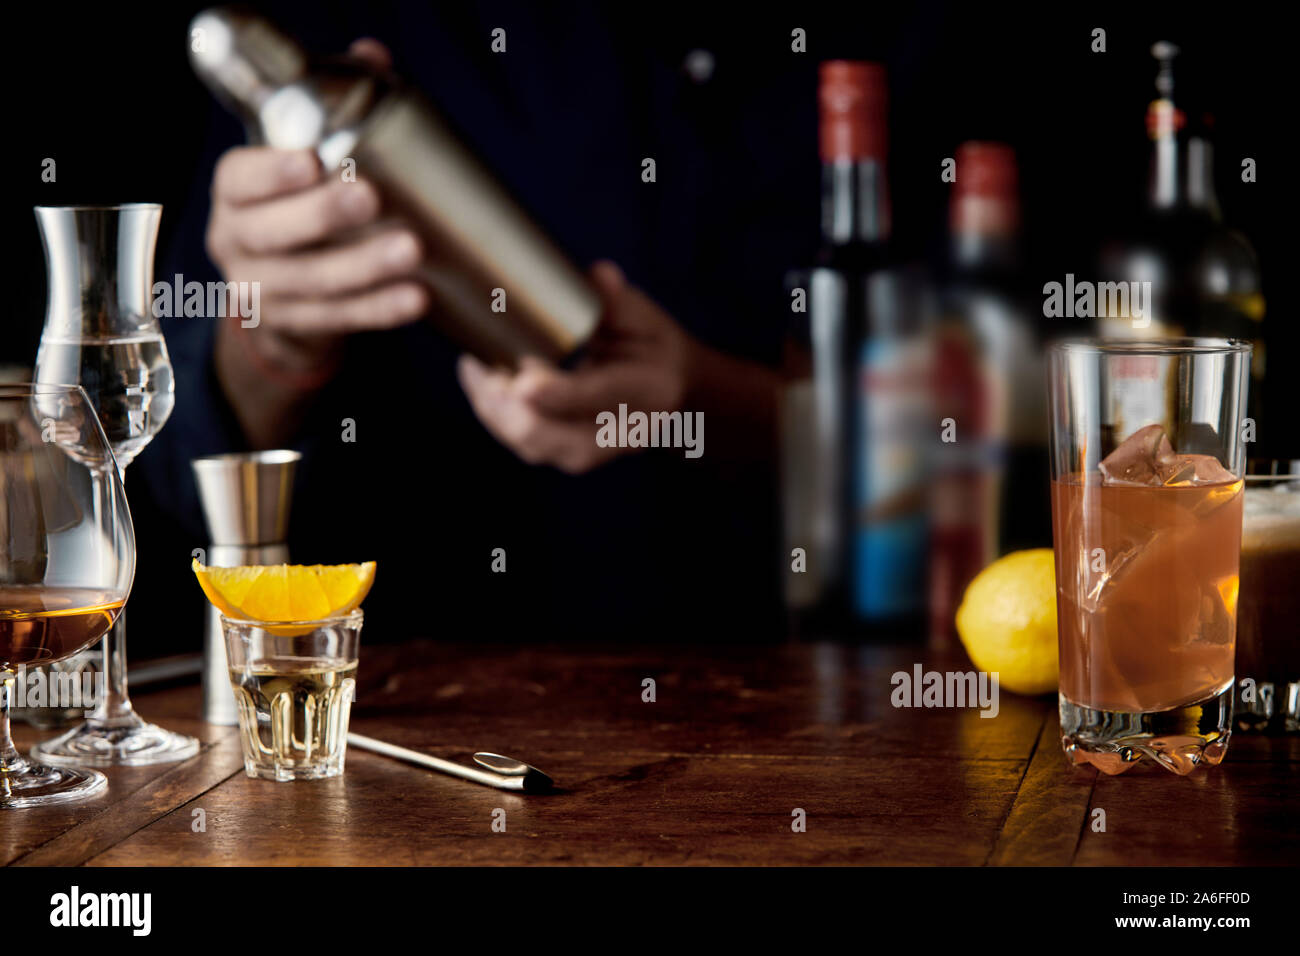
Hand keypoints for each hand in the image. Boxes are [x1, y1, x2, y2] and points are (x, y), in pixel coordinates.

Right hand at [207, 40, 428, 444]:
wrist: (285, 289)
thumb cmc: (301, 204)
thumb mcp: (308, 157)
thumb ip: (335, 107)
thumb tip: (373, 55)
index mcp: (235, 192)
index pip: (239, 179)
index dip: (270, 172)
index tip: (311, 161)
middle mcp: (236, 240)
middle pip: (272, 233)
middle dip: (324, 216)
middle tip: (372, 197)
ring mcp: (260, 289)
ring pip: (308, 283)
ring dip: (363, 268)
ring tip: (411, 251)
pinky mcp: (292, 326)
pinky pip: (337, 320)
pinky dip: (377, 310)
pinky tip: (415, 299)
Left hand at [458, 262, 700, 472]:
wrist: (668, 385)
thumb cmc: (650, 345)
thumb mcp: (644, 317)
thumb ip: (617, 300)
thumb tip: (599, 276)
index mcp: (648, 391)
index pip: (602, 396)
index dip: (561, 392)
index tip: (523, 377)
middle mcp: (624, 431)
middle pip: (567, 444)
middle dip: (519, 416)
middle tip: (487, 374)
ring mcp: (595, 449)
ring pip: (539, 448)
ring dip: (498, 414)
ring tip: (475, 370)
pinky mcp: (569, 451)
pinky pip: (527, 444)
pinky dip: (496, 415)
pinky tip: (478, 381)